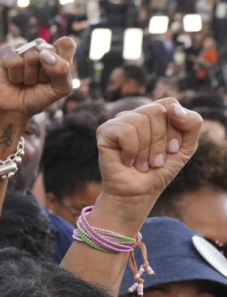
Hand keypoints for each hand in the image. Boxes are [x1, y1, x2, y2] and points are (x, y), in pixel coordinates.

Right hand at [0, 37, 75, 118]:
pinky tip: (14, 79)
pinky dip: (15, 76)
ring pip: (31, 57)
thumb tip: (43, 55)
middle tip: (38, 81)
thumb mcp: (61, 89)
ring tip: (26, 81)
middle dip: (43, 73)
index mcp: (58, 51)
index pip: (66, 44)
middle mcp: (41, 47)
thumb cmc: (40, 96)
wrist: (16, 109)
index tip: (54, 76)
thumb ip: (63, 70)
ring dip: (29, 76)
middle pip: (48, 50)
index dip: (61, 62)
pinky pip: (14, 61)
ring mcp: (23, 48)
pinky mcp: (6, 52)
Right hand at [96, 99, 201, 214]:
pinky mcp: (104, 132)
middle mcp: (134, 114)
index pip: (169, 104)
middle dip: (160, 141)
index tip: (172, 150)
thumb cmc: (159, 170)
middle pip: (157, 111)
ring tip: (141, 164)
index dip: (174, 128)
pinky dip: (131, 150)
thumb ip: (192, 123)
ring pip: (141, 121)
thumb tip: (172, 108)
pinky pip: (126, 131)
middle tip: (155, 160)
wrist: (138, 193)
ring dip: (145, 149)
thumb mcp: (186, 146)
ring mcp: (117, 122)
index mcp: (152, 114)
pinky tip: (127, 161)